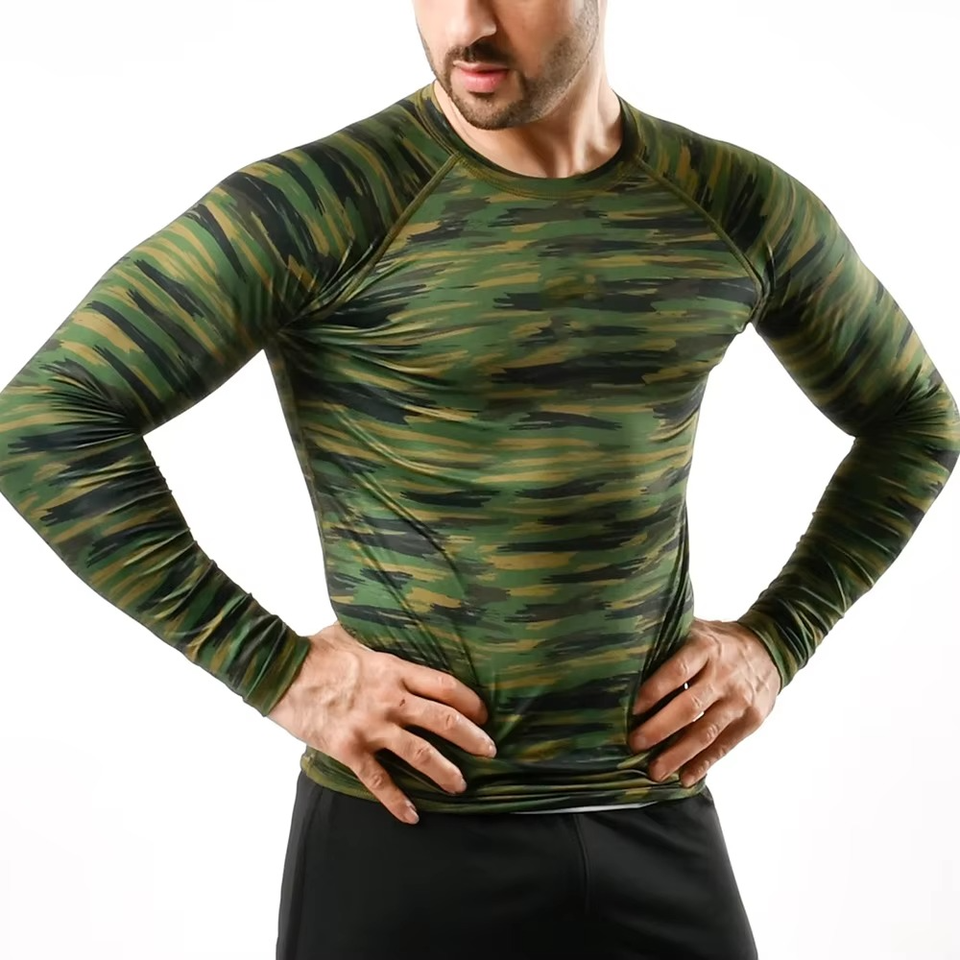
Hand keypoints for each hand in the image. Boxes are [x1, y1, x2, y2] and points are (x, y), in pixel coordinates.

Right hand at [268, 621, 495, 824]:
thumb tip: (384, 622)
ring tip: (461, 785)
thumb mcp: (351, 632)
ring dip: (445, 771)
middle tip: (490, 751)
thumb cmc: (314, 650)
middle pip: (443, 721)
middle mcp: (390, 699)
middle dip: (472, 738)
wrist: (279, 672)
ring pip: (420, 754)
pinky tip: (412, 816)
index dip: (469, 702)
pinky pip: (379, 780)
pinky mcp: (349, 749)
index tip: (483, 714)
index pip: (445, 686)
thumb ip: (374, 636)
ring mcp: (371, 727)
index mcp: (394, 670)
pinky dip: (397, 801)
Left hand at [627, 617, 780, 786]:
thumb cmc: (718, 641)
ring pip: (705, 732)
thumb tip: (624, 657)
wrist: (770, 648)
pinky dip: (704, 763)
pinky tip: (685, 778)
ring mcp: (738, 700)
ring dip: (678, 755)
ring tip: (655, 772)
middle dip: (660, 729)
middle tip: (634, 744)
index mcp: (704, 648)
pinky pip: (724, 746)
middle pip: (689, 706)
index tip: (632, 709)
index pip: (677, 671)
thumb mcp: (696, 630)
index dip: (654, 691)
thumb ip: (668, 643)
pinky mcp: (751, 720)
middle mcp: (723, 675)